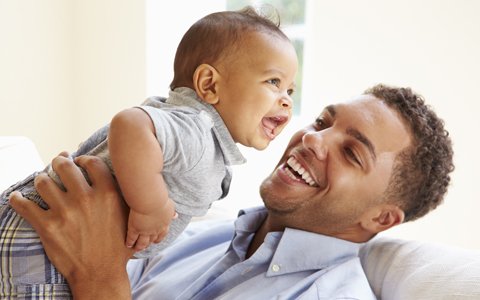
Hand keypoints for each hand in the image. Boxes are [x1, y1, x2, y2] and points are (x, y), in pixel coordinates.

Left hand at [10, 154, 133, 298]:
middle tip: (58, 164)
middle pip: (65, 166)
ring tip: (42, 182)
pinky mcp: (47, 226)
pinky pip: (24, 205)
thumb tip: (116, 180)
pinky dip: (17, 199)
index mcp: (108, 194)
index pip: (91, 163)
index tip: (79, 161)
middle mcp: (86, 199)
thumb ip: (121, 197)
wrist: (101, 274)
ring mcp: (65, 212)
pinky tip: (17, 197)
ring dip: (41, 179)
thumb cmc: (118, 247)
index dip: (83, 159)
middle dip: (59, 162)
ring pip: (43, 182)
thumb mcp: (129, 217)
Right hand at [125, 197, 175, 250]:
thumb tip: (176, 215)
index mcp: (164, 225)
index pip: (162, 235)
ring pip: (142, 242)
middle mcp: (155, 230)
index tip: (155, 241)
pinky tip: (127, 245)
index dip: (158, 238)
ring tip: (136, 249)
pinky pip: (132, 238)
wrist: (151, 201)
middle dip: (148, 244)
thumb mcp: (169, 206)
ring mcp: (145, 231)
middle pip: (152, 240)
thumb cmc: (161, 201)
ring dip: (139, 246)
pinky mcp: (135, 229)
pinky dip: (130, 242)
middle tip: (144, 247)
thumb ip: (172, 212)